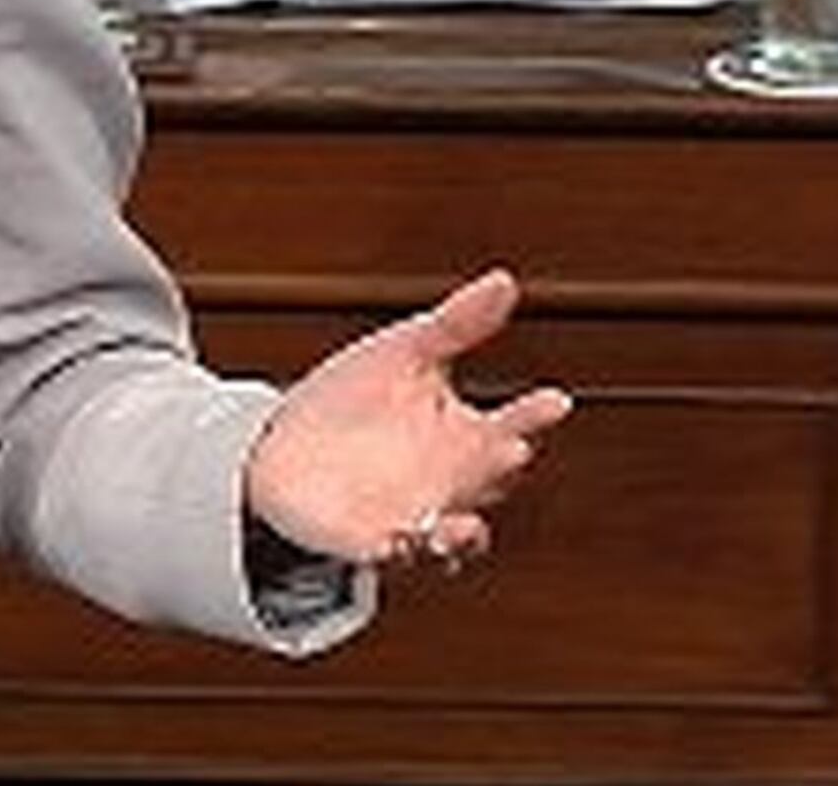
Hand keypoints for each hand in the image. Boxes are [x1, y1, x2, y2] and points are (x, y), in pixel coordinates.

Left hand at [243, 267, 573, 568]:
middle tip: (510, 448)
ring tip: (460, 524)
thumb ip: (455, 325)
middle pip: (488, 480)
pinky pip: (394, 556)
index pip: (512, 425)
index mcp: (466, 434)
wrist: (282, 444)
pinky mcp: (374, 543)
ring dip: (462, 534)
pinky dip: (399, 552)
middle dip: (500, 467)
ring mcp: (418, 517)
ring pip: (455, 536)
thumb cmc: (354, 397)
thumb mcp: (403, 352)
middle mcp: (453, 482)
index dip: (534, 414)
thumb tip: (504, 281)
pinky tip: (396, 540)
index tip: (555, 399)